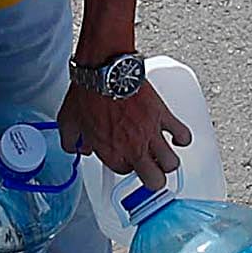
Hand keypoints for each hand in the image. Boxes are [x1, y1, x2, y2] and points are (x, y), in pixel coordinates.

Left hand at [62, 77, 188, 184]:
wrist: (105, 72)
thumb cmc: (88, 93)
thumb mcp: (68, 122)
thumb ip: (71, 142)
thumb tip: (77, 148)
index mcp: (111, 153)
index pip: (124, 172)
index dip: (124, 165)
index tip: (123, 157)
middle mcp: (134, 148)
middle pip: (155, 180)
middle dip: (153, 179)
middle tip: (150, 171)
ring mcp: (151, 134)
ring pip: (171, 163)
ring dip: (167, 161)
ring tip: (162, 155)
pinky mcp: (163, 117)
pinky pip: (183, 135)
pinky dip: (182, 139)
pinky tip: (176, 137)